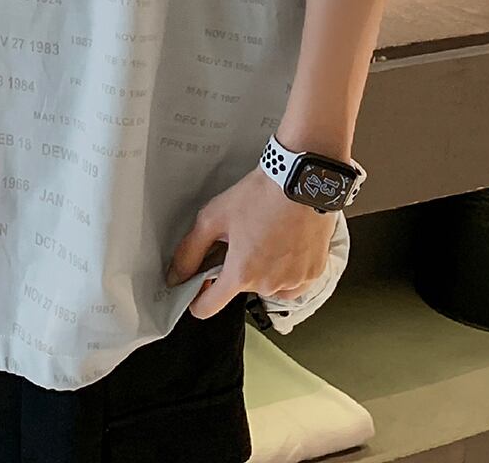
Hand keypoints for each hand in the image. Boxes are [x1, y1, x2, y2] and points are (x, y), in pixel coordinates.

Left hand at [164, 166, 336, 318]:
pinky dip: (286, 270)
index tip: (196, 289)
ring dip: (262, 270)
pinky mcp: (313, 274)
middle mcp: (268, 285)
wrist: (300, 180)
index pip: (209, 307)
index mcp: (241, 274)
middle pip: (240, 287)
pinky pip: (292, 282)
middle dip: (235, 268)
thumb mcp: (213, 218)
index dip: (197, 299)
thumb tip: (176, 276)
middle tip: (240, 239)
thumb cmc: (259, 196)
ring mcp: (294, 282)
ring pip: (267, 286)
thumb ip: (190, 251)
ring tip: (265, 237)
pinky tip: (284, 246)